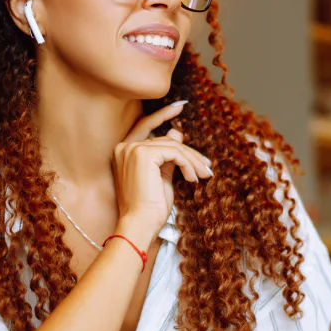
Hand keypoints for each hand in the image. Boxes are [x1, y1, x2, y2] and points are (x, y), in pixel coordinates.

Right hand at [113, 101, 212, 244]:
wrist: (140, 224)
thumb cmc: (149, 207)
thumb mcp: (161, 175)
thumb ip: (167, 154)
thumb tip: (177, 132)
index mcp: (123, 151)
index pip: (144, 126)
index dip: (162, 115)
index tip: (180, 106)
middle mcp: (124, 147)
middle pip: (165, 139)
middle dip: (189, 153)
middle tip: (206, 166)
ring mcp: (132, 149)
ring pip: (173, 145)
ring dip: (192, 160)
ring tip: (204, 175)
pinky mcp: (144, 154)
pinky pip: (175, 152)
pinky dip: (188, 164)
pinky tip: (193, 178)